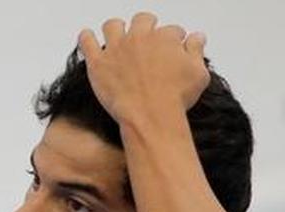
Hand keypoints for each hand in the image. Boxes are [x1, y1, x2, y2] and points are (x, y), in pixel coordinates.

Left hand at [77, 12, 209, 124]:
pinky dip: (86, 38)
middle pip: (142, 21)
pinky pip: (87, 42)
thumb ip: (197, 51)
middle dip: (146, 27)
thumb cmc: (175, 99)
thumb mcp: (199, 74)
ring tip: (118, 38)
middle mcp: (139, 38)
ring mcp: (117, 49)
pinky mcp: (98, 63)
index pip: (171, 30)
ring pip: (112, 25)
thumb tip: (197, 37)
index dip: (173, 40)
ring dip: (116, 29)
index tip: (172, 49)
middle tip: (146, 40)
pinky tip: (88, 38)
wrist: (150, 116)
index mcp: (165, 37)